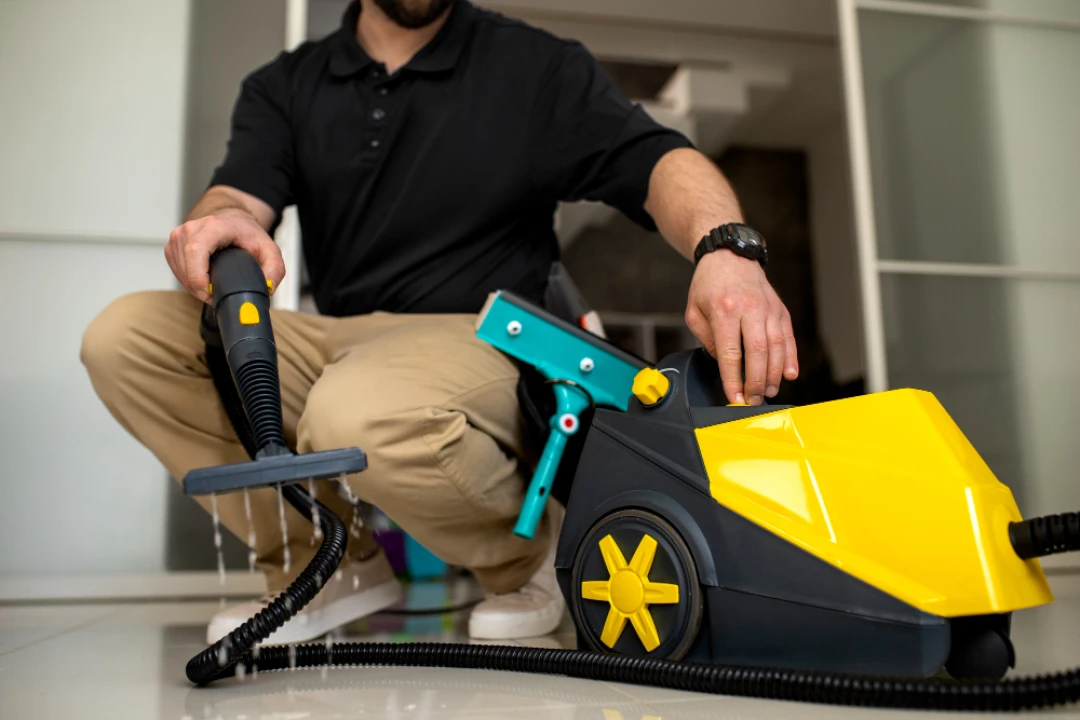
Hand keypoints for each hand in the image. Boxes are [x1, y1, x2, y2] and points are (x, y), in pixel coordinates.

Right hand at [165, 209, 284, 302]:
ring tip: (212, 286)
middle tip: (217, 295)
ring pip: (179, 271)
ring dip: (194, 286)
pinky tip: (202, 279)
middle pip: (186, 266)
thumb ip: (275, 269)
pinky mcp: (172, 245)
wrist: (233, 220)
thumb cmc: (247, 233)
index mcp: (214, 227)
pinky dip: (187, 280)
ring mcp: (179, 236)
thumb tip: (267, 288)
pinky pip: (175, 270)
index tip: (209, 292)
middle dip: (200, 289)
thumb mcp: (269, 249)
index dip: (198, 277)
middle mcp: (192, 228)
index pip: (195, 251)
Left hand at [685, 250, 798, 404]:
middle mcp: (750, 308)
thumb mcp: (694, 311)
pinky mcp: (780, 310)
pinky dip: (790, 358)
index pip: (730, 352)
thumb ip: (706, 339)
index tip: (734, 397)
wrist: (730, 256)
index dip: (733, 379)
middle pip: (758, 352)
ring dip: (773, 374)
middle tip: (752, 400)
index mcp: (724, 309)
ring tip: (767, 392)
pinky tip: (789, 374)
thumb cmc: (709, 285)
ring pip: (776, 347)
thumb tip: (724, 364)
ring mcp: (768, 308)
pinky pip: (788, 337)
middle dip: (755, 381)